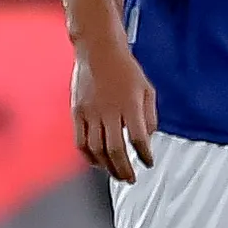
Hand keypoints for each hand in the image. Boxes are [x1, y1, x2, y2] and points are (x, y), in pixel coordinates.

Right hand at [72, 38, 159, 182]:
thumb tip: (148, 137)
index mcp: (130, 105)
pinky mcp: (77, 112)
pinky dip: (88, 156)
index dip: (145, 155)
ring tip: (115, 174)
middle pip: (116, 150)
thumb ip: (150, 115)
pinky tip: (96, 162)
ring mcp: (91, 112)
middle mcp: (109, 110)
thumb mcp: (147, 89)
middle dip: (124, 169)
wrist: (98, 49)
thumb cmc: (124, 68)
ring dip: (107, 167)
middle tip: (130, 178)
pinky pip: (80, 141)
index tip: (148, 162)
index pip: (139, 138)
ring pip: (97, 149)